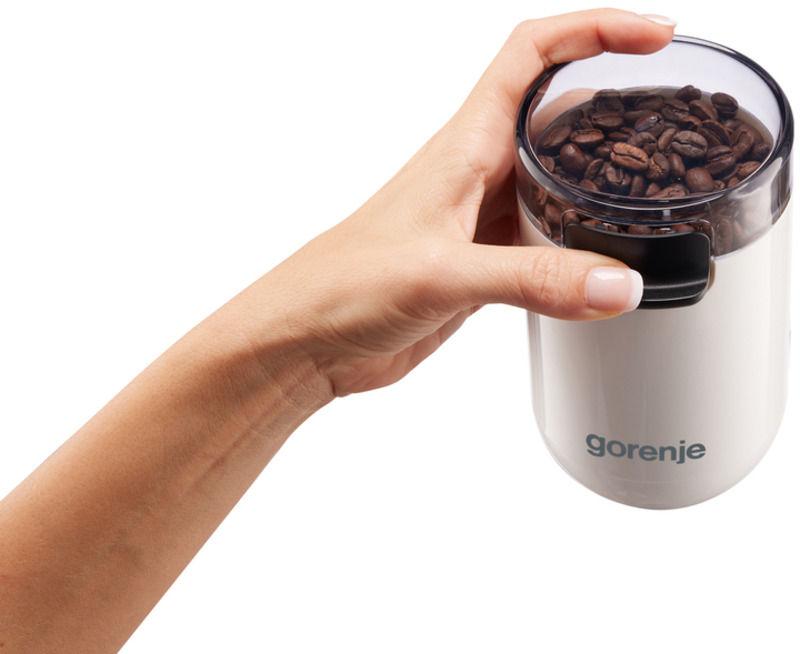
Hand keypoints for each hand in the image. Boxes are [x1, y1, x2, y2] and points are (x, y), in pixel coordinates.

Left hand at [233, 9, 674, 397]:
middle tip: (675, 121)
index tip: (655, 37)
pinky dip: (580, 242)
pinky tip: (605, 260)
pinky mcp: (480, 265)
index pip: (531, 57)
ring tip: (657, 188)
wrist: (307, 339)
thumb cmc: (343, 286)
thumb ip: (530, 279)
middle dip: (614, 102)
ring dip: (600, 178)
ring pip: (553, 179)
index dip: (593, 30)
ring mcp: (478, 221)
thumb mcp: (439, 274)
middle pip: (554, 112)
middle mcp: (474, 174)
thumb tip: (616, 284)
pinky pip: (543, 238)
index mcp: (462, 149)